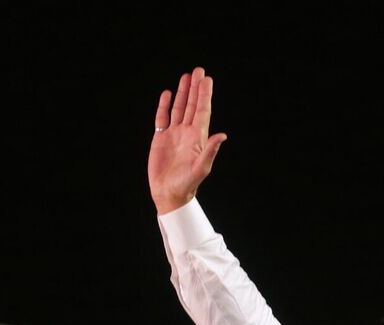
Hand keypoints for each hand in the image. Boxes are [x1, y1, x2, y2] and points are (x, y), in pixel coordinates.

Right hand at [148, 67, 227, 214]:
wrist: (169, 193)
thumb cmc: (188, 183)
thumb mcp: (201, 168)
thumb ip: (210, 150)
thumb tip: (223, 135)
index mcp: (198, 137)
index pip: (202, 111)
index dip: (204, 95)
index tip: (206, 79)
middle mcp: (187, 132)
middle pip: (191, 105)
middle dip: (195, 88)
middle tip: (198, 70)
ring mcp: (174, 134)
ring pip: (178, 108)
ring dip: (182, 93)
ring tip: (185, 77)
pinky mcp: (161, 138)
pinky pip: (162, 118)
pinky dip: (164, 105)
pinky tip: (167, 94)